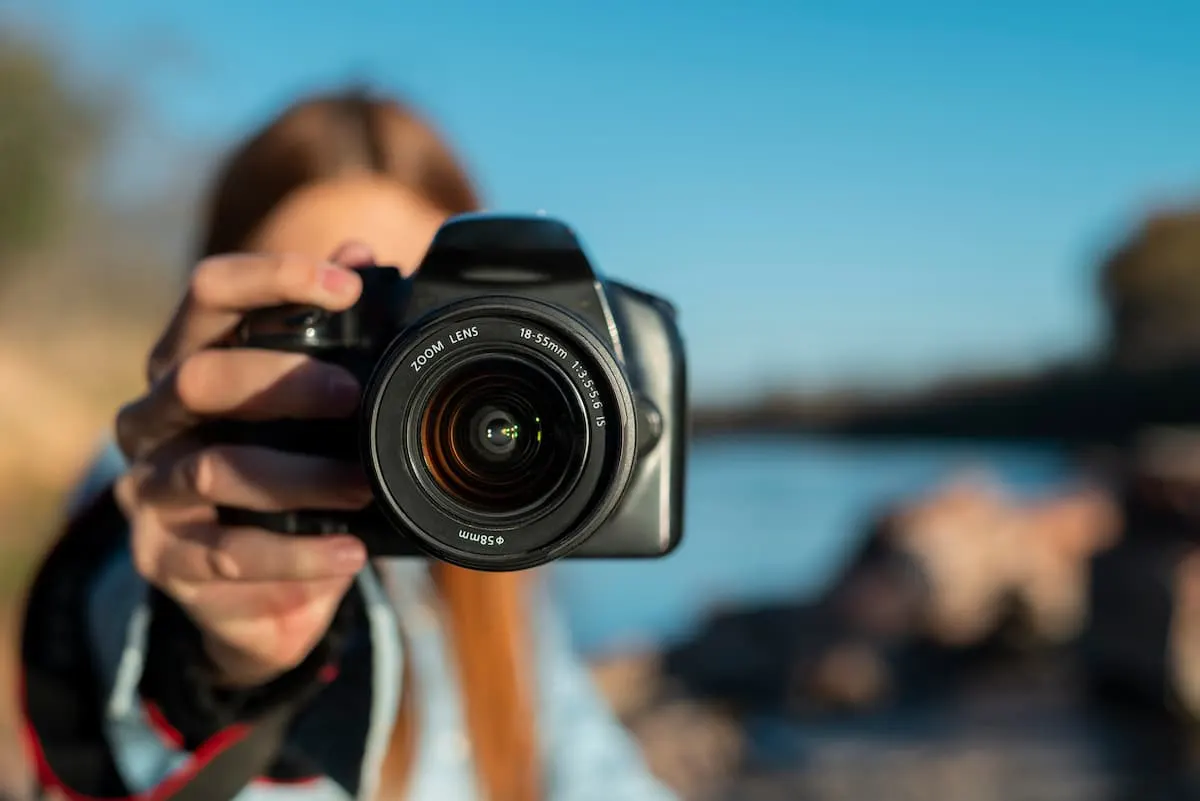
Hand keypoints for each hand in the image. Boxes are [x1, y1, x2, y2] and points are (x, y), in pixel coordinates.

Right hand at [114, 243, 374, 686]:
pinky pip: (226, 556)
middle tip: (354, 396)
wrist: (254, 583)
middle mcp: (153, 419)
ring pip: (212, 469)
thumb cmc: (282, 470)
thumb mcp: (310, 405)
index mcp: (187, 361)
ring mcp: (149, 491)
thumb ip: (333, 330)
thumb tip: (363, 253)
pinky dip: (295, 557)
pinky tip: (348, 554)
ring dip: (298, 478)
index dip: (272, 277)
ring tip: (364, 488)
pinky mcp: (164, 559)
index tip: (348, 286)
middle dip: (281, 382)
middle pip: (198, 378)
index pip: (207, 294)